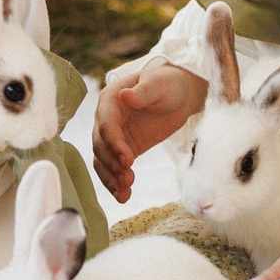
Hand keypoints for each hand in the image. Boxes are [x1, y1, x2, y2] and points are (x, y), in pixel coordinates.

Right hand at [92, 62, 206, 201]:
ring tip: (124, 194)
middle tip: (128, 177)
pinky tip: (124, 196)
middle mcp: (106, 119)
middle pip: (100, 145)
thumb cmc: (167, 82)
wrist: (179, 94)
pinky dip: (116, 183)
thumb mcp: (158, 83)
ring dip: (111, 178)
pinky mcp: (124, 150)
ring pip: (103, 160)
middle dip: (112, 163)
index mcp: (109, 99)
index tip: (127, 158)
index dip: (114, 142)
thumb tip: (125, 97)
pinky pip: (114, 168)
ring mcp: (114, 137)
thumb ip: (142, 92)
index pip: (106, 123)